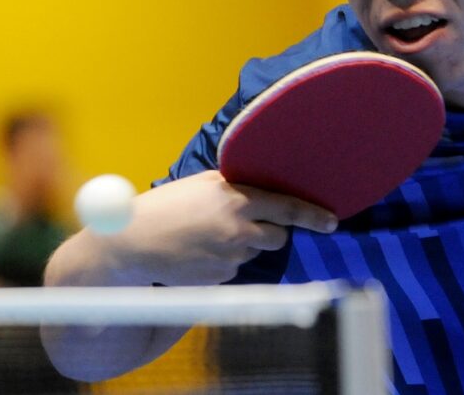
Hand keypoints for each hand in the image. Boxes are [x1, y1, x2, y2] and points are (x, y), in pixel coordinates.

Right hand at [77, 170, 337, 286]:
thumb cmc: (166, 206)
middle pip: (278, 236)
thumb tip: (263, 188)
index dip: (313, 216)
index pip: (287, 208)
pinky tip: (199, 251)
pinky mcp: (219, 279)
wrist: (131, 243)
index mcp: (236, 201)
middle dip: (271, 231)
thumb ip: (235, 186)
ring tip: (207, 235)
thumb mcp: (202, 185)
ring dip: (242, 244)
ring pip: (253, 252)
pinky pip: (234, 269)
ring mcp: (229, 258)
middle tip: (246, 224)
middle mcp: (238, 230)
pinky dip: (224, 260)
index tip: (332, 221)